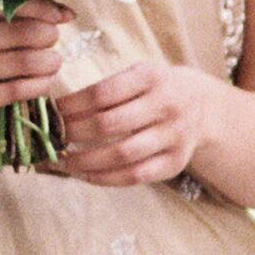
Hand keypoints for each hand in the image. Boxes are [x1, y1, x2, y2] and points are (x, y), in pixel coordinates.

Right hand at [0, 2, 74, 133]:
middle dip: (45, 35)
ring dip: (47, 61)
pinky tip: (46, 82)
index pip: (6, 2)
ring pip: (19, 61)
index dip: (41, 8)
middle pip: (16, 32)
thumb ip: (9, 14)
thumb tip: (65, 12)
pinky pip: (14, 90)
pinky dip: (38, 85)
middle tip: (53, 39)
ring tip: (54, 61)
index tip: (61, 16)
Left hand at [54, 59, 224, 187]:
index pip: (102, 93)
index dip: (72, 106)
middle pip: (109, 124)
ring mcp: (174, 136)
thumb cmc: (154, 90)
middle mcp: (167, 105)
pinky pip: (135, 176)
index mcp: (152, 77)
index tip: (52, 112)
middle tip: (53, 138)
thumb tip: (56, 113)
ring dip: (84, 161)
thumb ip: (105, 90)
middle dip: (73, 133)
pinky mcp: (175, 162)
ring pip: (121, 154)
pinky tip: (84, 175)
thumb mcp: (137, 76)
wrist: (201, 107)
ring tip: (62, 161)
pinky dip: (104, 178)